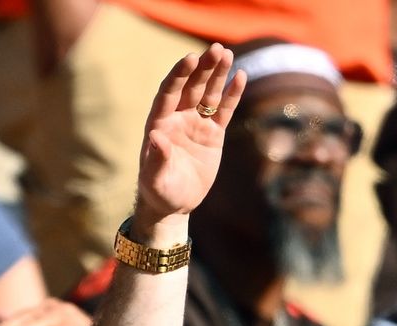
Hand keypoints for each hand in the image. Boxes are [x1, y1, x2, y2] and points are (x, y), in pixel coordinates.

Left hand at [132, 44, 245, 235]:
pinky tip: (240, 76)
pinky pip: (224, 110)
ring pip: (208, 94)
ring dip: (218, 74)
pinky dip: (232, 94)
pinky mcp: (213, 134)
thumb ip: (157, 157)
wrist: (175, 204)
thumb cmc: (159, 192)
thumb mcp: (156, 178)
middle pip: (191, 87)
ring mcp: (196, 123)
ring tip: (228, 54)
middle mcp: (177, 118)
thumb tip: (155, 135)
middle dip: (203, 68)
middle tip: (217, 49)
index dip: (179, 75)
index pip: (169, 92)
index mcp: (160, 123)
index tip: (191, 58)